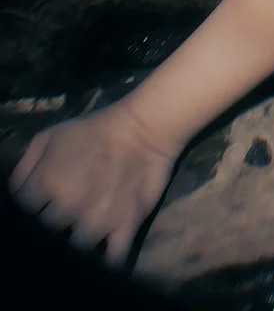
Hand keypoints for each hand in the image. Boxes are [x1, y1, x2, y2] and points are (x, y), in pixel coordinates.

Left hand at [6, 99, 180, 267]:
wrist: (143, 127)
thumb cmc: (93, 130)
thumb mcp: (50, 136)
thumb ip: (25, 169)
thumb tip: (16, 196)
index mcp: (47, 183)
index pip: (24, 212)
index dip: (31, 207)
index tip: (40, 203)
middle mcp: (69, 206)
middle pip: (47, 233)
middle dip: (53, 223)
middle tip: (64, 211)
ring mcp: (98, 220)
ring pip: (75, 250)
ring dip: (77, 240)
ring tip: (83, 226)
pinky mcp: (125, 226)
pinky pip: (112, 259)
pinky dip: (106, 260)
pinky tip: (102, 251)